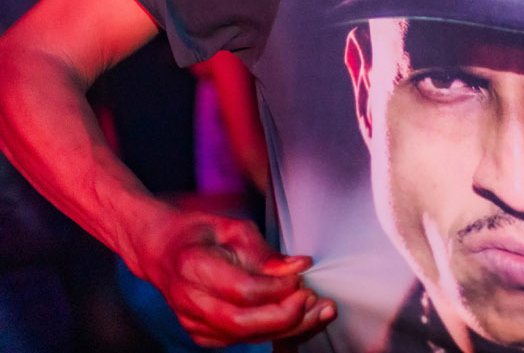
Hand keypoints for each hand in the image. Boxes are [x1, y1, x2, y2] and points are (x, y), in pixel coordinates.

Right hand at [131, 208, 334, 346]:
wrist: (159, 251)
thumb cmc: (196, 234)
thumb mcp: (233, 228)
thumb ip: (264, 252)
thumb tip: (297, 267)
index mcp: (194, 267)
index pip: (241, 290)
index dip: (276, 288)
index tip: (301, 277)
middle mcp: (189, 301)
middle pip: (242, 323)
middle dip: (286, 316)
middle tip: (316, 300)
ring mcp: (193, 322)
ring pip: (244, 337)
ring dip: (288, 328)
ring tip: (319, 311)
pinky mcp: (203, 334)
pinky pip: (242, 340)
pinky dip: (275, 332)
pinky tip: (300, 319)